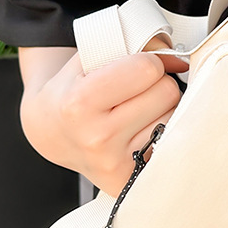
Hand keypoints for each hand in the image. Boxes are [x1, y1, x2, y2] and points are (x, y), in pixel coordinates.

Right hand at [20, 37, 187, 197]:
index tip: (133, 67)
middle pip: (166, 92)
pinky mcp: (128, 181)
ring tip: (133, 110)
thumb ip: (131, 46)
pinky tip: (138, 131)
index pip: (148, 69)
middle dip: (155, 84)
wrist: (50, 133)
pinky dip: (160, 132)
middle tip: (133, 90)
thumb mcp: (87, 57)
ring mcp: (114, 164)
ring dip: (160, 108)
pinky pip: (169, 143)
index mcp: (80, 104)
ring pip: (174, 117)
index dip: (146, 61)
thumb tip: (178, 60)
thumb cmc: (71, 91)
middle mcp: (97, 139)